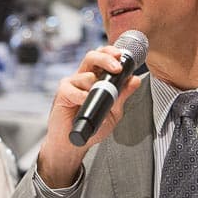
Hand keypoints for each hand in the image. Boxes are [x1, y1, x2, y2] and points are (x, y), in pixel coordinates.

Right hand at [36, 46, 141, 187]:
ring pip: (86, 76)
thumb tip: (134, 80)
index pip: (103, 58)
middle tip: (116, 68)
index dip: (111, 53)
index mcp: (96, 78)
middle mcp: (83, 78)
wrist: (74, 143)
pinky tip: (84, 106)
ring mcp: (72, 84)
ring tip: (97, 103)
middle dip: (106, 59)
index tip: (122, 56)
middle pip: (92, 57)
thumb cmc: (92, 126)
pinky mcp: (63, 93)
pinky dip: (83, 97)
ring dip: (95, 88)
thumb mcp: (114, 111)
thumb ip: (123, 95)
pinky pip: (75, 90)